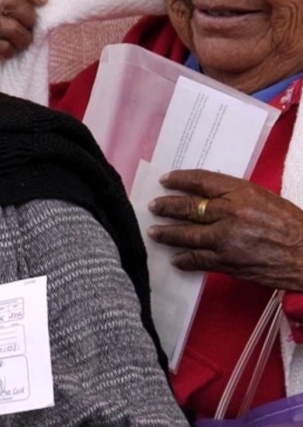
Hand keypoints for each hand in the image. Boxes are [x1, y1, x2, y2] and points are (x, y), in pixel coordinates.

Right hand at [0, 0, 46, 60]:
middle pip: (12, 0)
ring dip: (23, 39)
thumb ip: (18, 5)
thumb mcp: (4, 14)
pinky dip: (10, 52)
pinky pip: (4, 48)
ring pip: (11, 27)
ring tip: (20, 43)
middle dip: (28, 16)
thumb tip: (43, 1)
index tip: (44, 1)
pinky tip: (5, 52)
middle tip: (29, 28)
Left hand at [147, 169, 302, 290]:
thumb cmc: (292, 224)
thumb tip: (207, 196)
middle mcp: (229, 213)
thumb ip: (235, 196)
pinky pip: (198, 260)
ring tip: (154, 232)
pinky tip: (175, 259)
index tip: (165, 180)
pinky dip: (184, 260)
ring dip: (167, 233)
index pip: (201, 180)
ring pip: (186, 235)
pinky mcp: (228, 262)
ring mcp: (226, 239)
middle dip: (166, 207)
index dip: (179, 179)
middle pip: (188, 207)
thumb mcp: (264, 198)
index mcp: (240, 193)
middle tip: (153, 206)